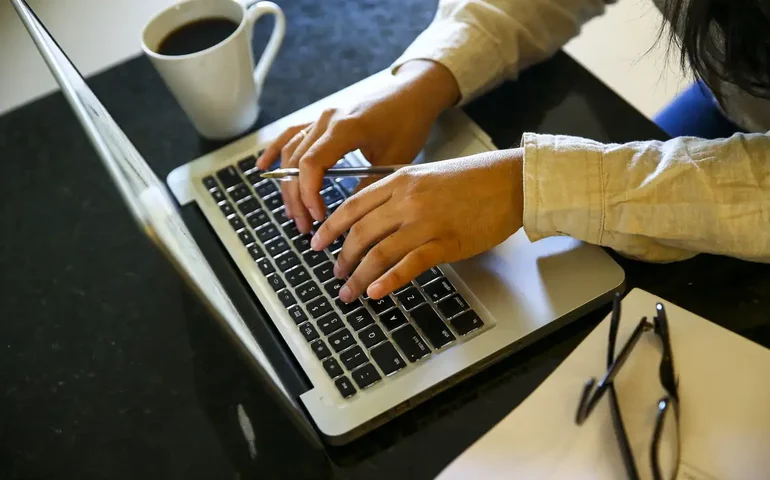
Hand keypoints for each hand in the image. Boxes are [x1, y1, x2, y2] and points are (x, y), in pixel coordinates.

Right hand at [255, 60, 459, 232]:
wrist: (413, 93)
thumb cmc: (408, 122)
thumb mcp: (394, 160)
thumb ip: (369, 186)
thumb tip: (349, 216)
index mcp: (345, 128)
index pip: (312, 165)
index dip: (308, 194)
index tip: (318, 217)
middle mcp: (327, 120)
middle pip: (297, 162)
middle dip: (297, 198)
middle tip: (305, 225)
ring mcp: (321, 118)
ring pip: (291, 152)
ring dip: (288, 185)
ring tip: (294, 212)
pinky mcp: (322, 119)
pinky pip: (291, 135)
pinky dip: (275, 151)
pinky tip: (263, 167)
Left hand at [310, 149, 524, 302]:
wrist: (510, 181)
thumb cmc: (472, 179)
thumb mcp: (426, 175)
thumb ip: (399, 193)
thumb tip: (374, 219)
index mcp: (400, 180)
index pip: (353, 206)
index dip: (330, 227)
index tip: (317, 242)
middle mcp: (407, 200)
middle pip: (361, 232)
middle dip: (342, 257)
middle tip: (335, 274)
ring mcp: (426, 222)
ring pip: (379, 252)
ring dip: (359, 276)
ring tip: (349, 292)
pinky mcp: (446, 242)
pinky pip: (410, 264)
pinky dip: (389, 280)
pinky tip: (376, 292)